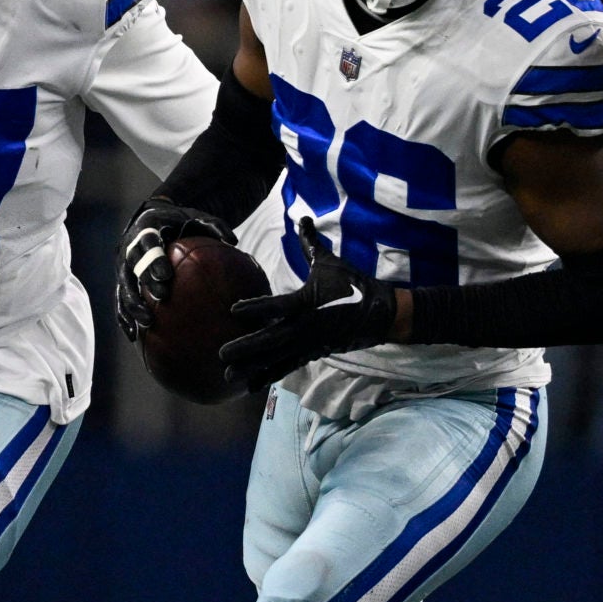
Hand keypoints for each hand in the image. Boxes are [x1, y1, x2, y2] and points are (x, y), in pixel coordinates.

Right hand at [114, 198, 236, 340]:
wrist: (153, 217)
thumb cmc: (179, 219)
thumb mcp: (195, 216)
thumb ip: (212, 226)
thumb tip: (233, 241)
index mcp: (146, 229)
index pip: (148, 244)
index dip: (154, 259)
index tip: (166, 275)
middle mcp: (130, 247)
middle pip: (134, 267)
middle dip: (146, 283)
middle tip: (162, 297)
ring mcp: (124, 265)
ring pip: (124, 287)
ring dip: (133, 305)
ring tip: (147, 322)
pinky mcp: (123, 280)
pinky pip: (121, 300)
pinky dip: (126, 316)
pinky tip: (135, 335)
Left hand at [219, 218, 398, 384]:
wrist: (381, 313)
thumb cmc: (353, 284)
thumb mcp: (330, 262)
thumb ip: (311, 243)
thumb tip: (303, 216)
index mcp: (307, 302)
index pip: (277, 306)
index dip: (255, 308)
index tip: (234, 310)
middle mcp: (306, 326)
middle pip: (271, 340)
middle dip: (246, 348)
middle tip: (221, 355)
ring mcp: (310, 343)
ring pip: (277, 358)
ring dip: (252, 368)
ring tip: (229, 377)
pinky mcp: (315, 352)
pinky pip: (289, 366)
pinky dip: (270, 375)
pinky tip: (252, 385)